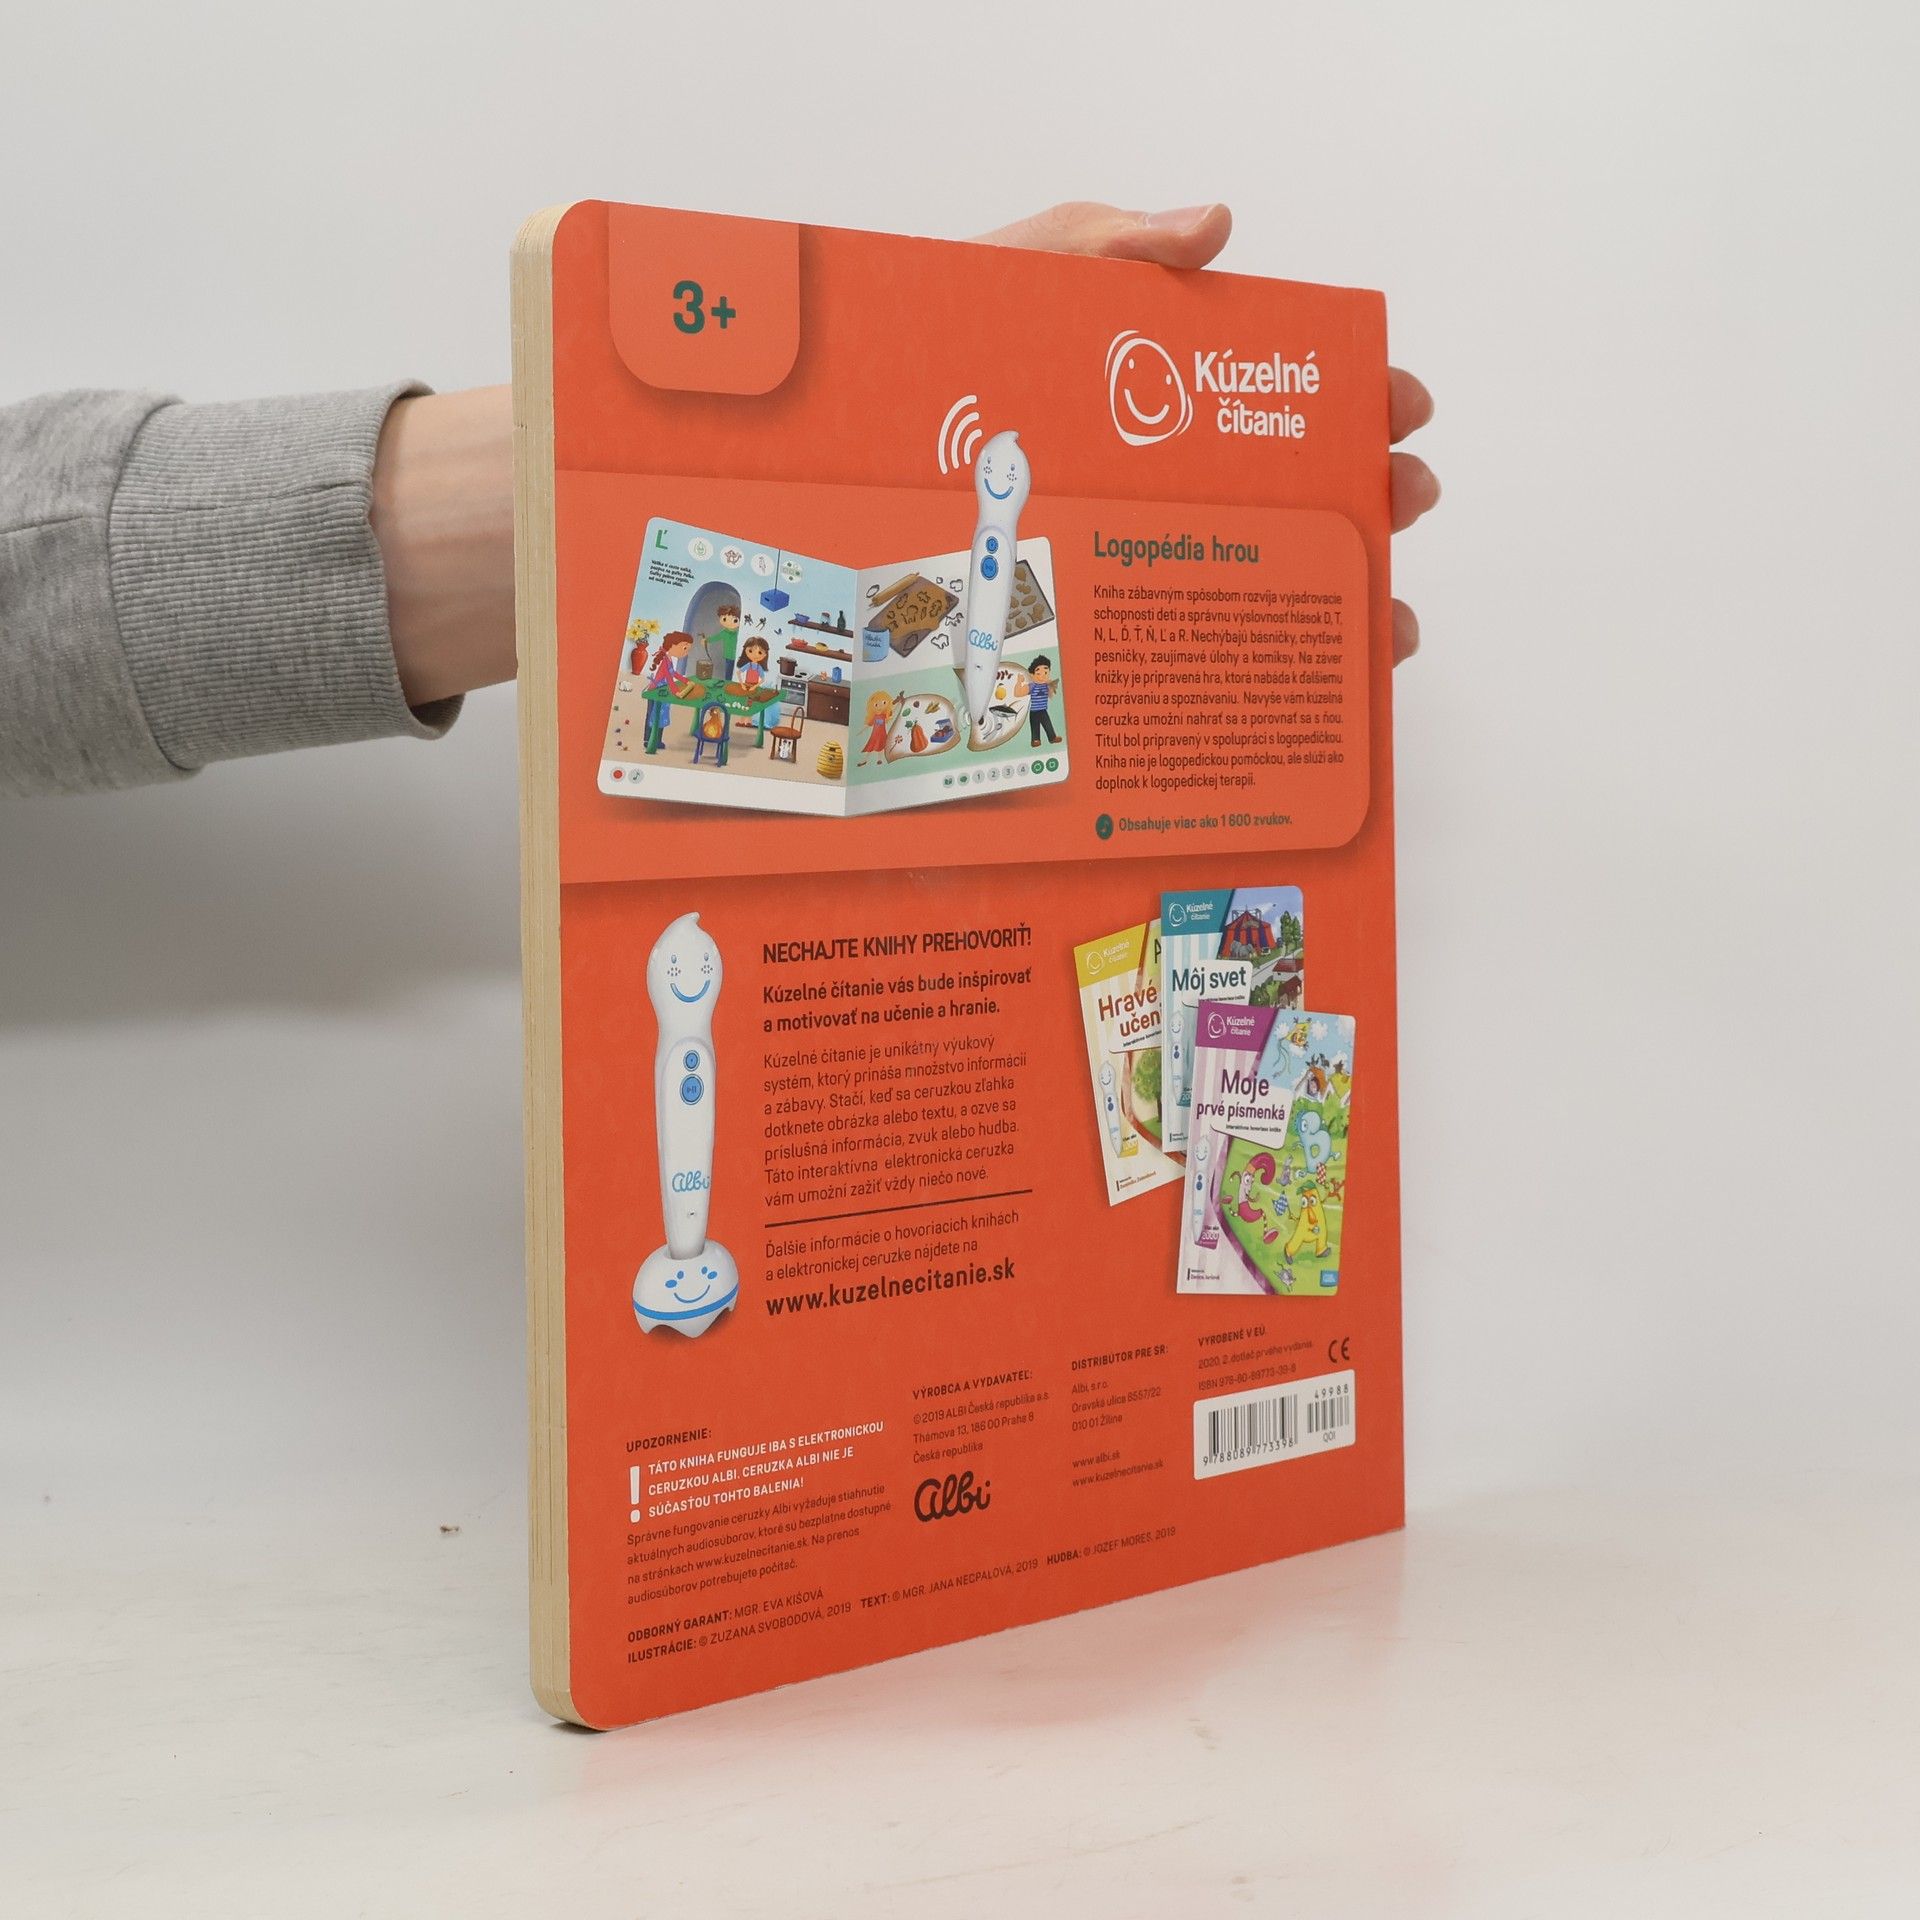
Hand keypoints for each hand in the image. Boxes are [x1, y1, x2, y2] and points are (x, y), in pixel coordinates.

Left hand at [974, 202, 1437, 663]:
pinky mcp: (1103, 613)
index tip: (1398, 407)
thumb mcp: (1029, 272)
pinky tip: (1294, 694)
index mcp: (1171, 390)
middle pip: (1300, 488)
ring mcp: (1147, 545)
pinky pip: (1188, 651)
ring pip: (1264, 579)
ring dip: (1338, 600)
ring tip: (1382, 624)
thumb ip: (1116, 245)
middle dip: (1371, 497)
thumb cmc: (949, 341)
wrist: (863, 430)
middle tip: (1402, 500)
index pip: (1289, 393)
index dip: (1356, 396)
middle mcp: (1177, 474)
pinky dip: (1250, 679)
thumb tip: (1216, 228)